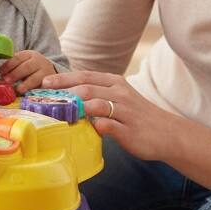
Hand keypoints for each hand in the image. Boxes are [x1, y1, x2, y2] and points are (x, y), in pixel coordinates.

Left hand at [0, 50, 56, 93]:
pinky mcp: (49, 83)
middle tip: (6, 80)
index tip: (1, 71)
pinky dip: (35, 90)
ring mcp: (45, 72)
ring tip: (18, 89)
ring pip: (35, 77)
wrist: (50, 73)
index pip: (18, 58)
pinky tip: (29, 94)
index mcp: (29, 55)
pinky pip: (42, 86)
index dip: (9, 65)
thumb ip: (12, 67)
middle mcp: (38, 62)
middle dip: (16, 73)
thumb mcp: (23, 63)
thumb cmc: (31, 69)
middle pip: (27, 67)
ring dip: (26, 84)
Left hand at [41, 69, 172, 159]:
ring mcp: (124, 111)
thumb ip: (97, 95)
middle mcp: (119, 93)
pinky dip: (94, 126)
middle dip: (61, 91)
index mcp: (115, 82)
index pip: (84, 75)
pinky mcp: (128, 129)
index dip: (62, 78)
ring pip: (94, 104)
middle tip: (42, 97)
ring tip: (55, 113)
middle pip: (85, 88)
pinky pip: (106, 125)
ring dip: (73, 108)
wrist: (168, 133)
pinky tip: (84, 129)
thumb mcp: (118, 98)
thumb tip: (69, 96)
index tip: (44, 82)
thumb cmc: (137, 116)